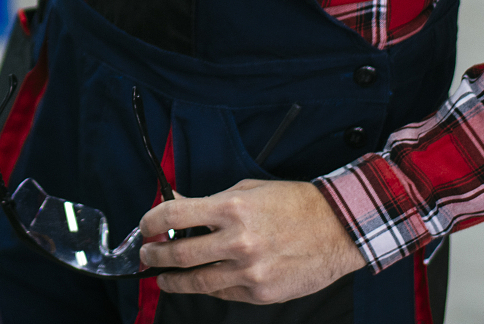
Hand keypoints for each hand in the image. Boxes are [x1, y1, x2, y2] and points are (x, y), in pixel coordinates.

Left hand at [138, 180, 363, 302]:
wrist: (338, 229)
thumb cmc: (293, 203)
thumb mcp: (247, 190)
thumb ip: (209, 201)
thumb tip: (176, 204)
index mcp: (231, 208)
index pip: (175, 214)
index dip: (151, 221)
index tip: (145, 226)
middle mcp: (237, 241)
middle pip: (179, 254)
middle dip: (155, 255)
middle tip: (147, 255)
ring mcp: (249, 271)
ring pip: (197, 282)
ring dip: (173, 280)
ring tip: (163, 278)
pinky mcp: (261, 293)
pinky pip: (225, 293)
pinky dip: (210, 287)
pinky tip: (204, 282)